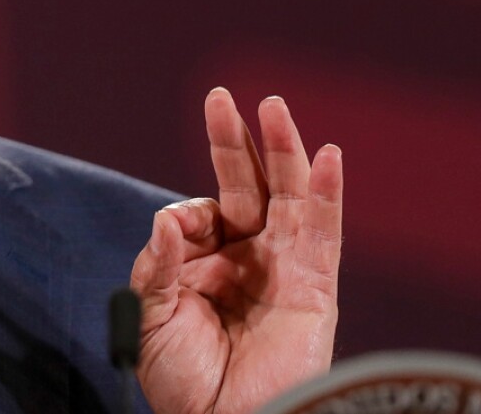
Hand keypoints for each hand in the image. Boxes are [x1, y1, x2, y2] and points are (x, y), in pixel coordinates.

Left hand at [130, 89, 343, 413]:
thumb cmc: (184, 383)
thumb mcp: (152, 318)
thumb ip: (157, 266)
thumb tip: (168, 219)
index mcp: (205, 263)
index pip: (199, 213)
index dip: (186, 217)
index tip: (178, 235)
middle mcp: (246, 258)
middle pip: (246, 186)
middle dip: (235, 142)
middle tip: (220, 97)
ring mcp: (283, 268)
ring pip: (287, 196)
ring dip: (282, 149)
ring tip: (273, 106)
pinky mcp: (315, 286)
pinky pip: (324, 232)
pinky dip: (327, 193)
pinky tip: (328, 157)